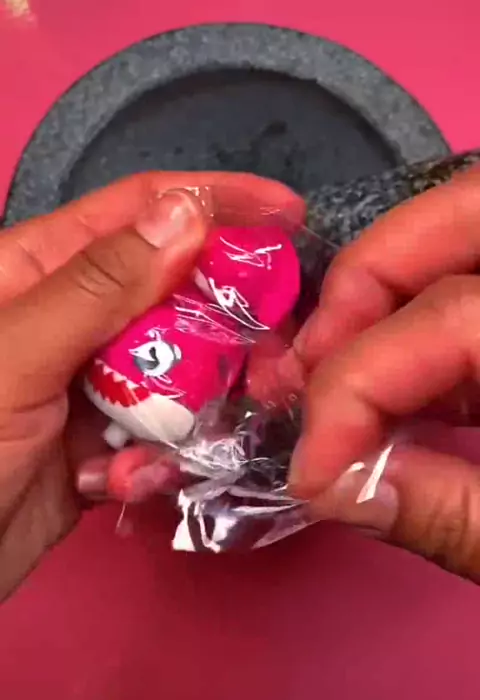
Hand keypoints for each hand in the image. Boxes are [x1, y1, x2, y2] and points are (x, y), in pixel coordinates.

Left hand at [0, 171, 302, 599]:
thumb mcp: (15, 356)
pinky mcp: (106, 439)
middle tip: (282, 346)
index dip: (215, 201)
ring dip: (210, 393)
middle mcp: (74, 317)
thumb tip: (186, 215)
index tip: (288, 212)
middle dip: (233, 314)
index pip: (139, 210)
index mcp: (40, 269)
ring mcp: (93, 380)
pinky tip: (143, 477)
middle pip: (176, 290)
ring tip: (237, 417)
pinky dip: (167, 452)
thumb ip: (98, 286)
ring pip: (180, 364)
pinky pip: (162, 429)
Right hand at [288, 166, 479, 580]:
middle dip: (366, 281)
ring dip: (383, 298)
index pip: (452, 319)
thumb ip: (445, 512)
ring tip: (329, 370)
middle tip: (309, 361)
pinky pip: (474, 291)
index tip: (310, 471)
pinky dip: (423, 328)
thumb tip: (333, 485)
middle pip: (462, 214)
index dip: (357, 392)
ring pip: (462, 236)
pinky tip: (388, 386)